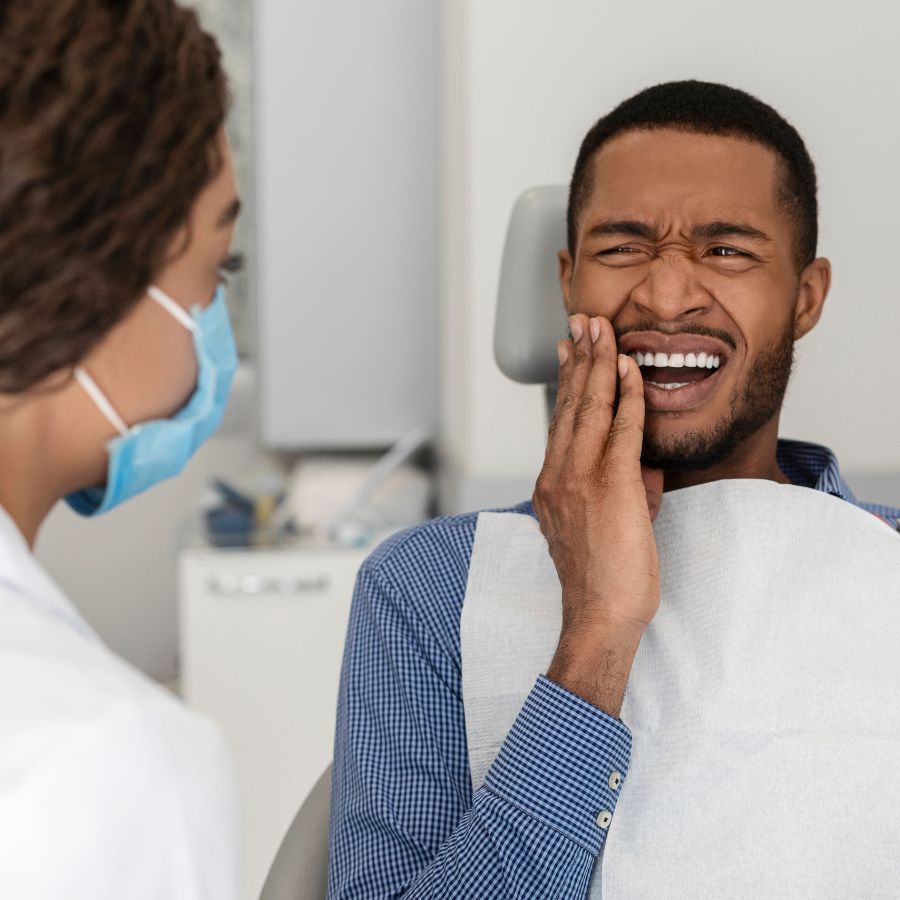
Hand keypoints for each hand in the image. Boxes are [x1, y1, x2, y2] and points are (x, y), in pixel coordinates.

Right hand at [532, 314, 662, 713]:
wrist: (600, 613)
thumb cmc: (603, 580)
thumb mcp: (606, 526)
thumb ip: (624, 489)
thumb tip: (645, 466)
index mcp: (552, 484)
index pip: (559, 421)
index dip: (566, 382)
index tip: (569, 352)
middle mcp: (558, 474)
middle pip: (568, 404)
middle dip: (577, 358)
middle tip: (581, 323)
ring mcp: (579, 477)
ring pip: (587, 407)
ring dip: (597, 363)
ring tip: (599, 329)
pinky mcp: (609, 484)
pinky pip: (619, 428)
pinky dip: (624, 394)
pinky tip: (627, 367)